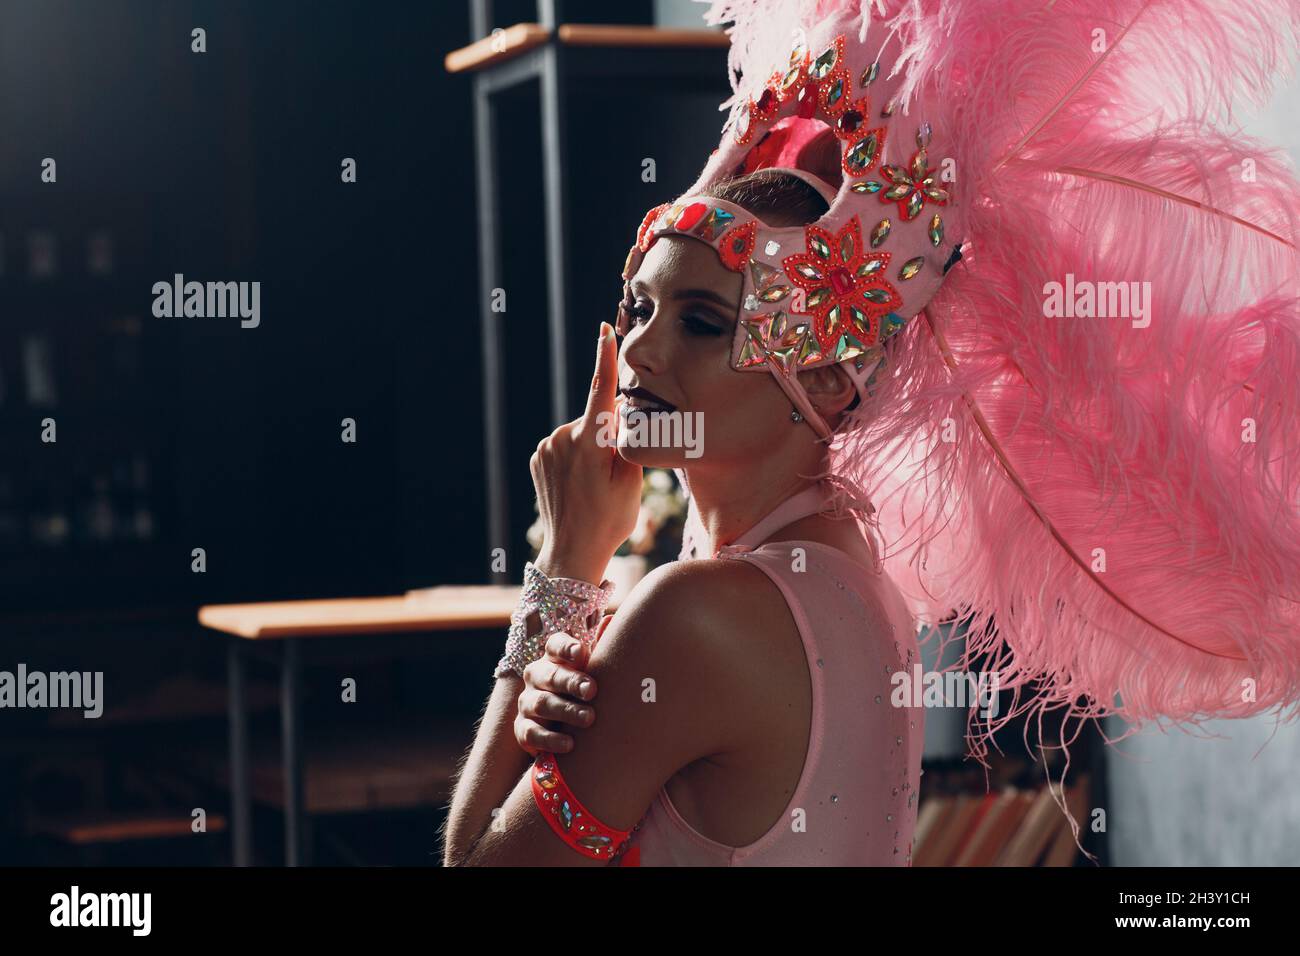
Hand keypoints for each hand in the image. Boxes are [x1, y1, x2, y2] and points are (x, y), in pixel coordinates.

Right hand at [514, 618, 606, 754]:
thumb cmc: (584, 691)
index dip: (566, 648)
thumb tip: (610, 620)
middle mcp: (536, 677)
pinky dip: (551, 739)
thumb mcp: (594, 670)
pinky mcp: (523, 730)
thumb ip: (601, 647)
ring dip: (566, 710)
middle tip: (592, 690)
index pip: (555, 645)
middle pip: (550, 675)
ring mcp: (526, 703)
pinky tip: (570, 744)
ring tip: (589, 718)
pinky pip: (532, 733)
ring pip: (541, 704)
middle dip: (571, 682)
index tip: (581, 653)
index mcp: (554, 658)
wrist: (566, 728)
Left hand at [530, 322, 642, 584]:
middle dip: (610, 434)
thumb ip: (628, 441)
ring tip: (596, 485)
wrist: (571, 551)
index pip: (601, 391)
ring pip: (580, 433)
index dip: (605, 359)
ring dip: (592, 447)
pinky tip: (580, 484)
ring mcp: (547, 447)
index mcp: (590, 442)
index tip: (604, 331)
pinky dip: (577, 456)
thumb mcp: (631, 482)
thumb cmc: (609, 520)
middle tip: (616, 473)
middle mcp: (563, 438)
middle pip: (596, 419)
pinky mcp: (538, 457)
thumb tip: (619, 414)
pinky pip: (565, 446)